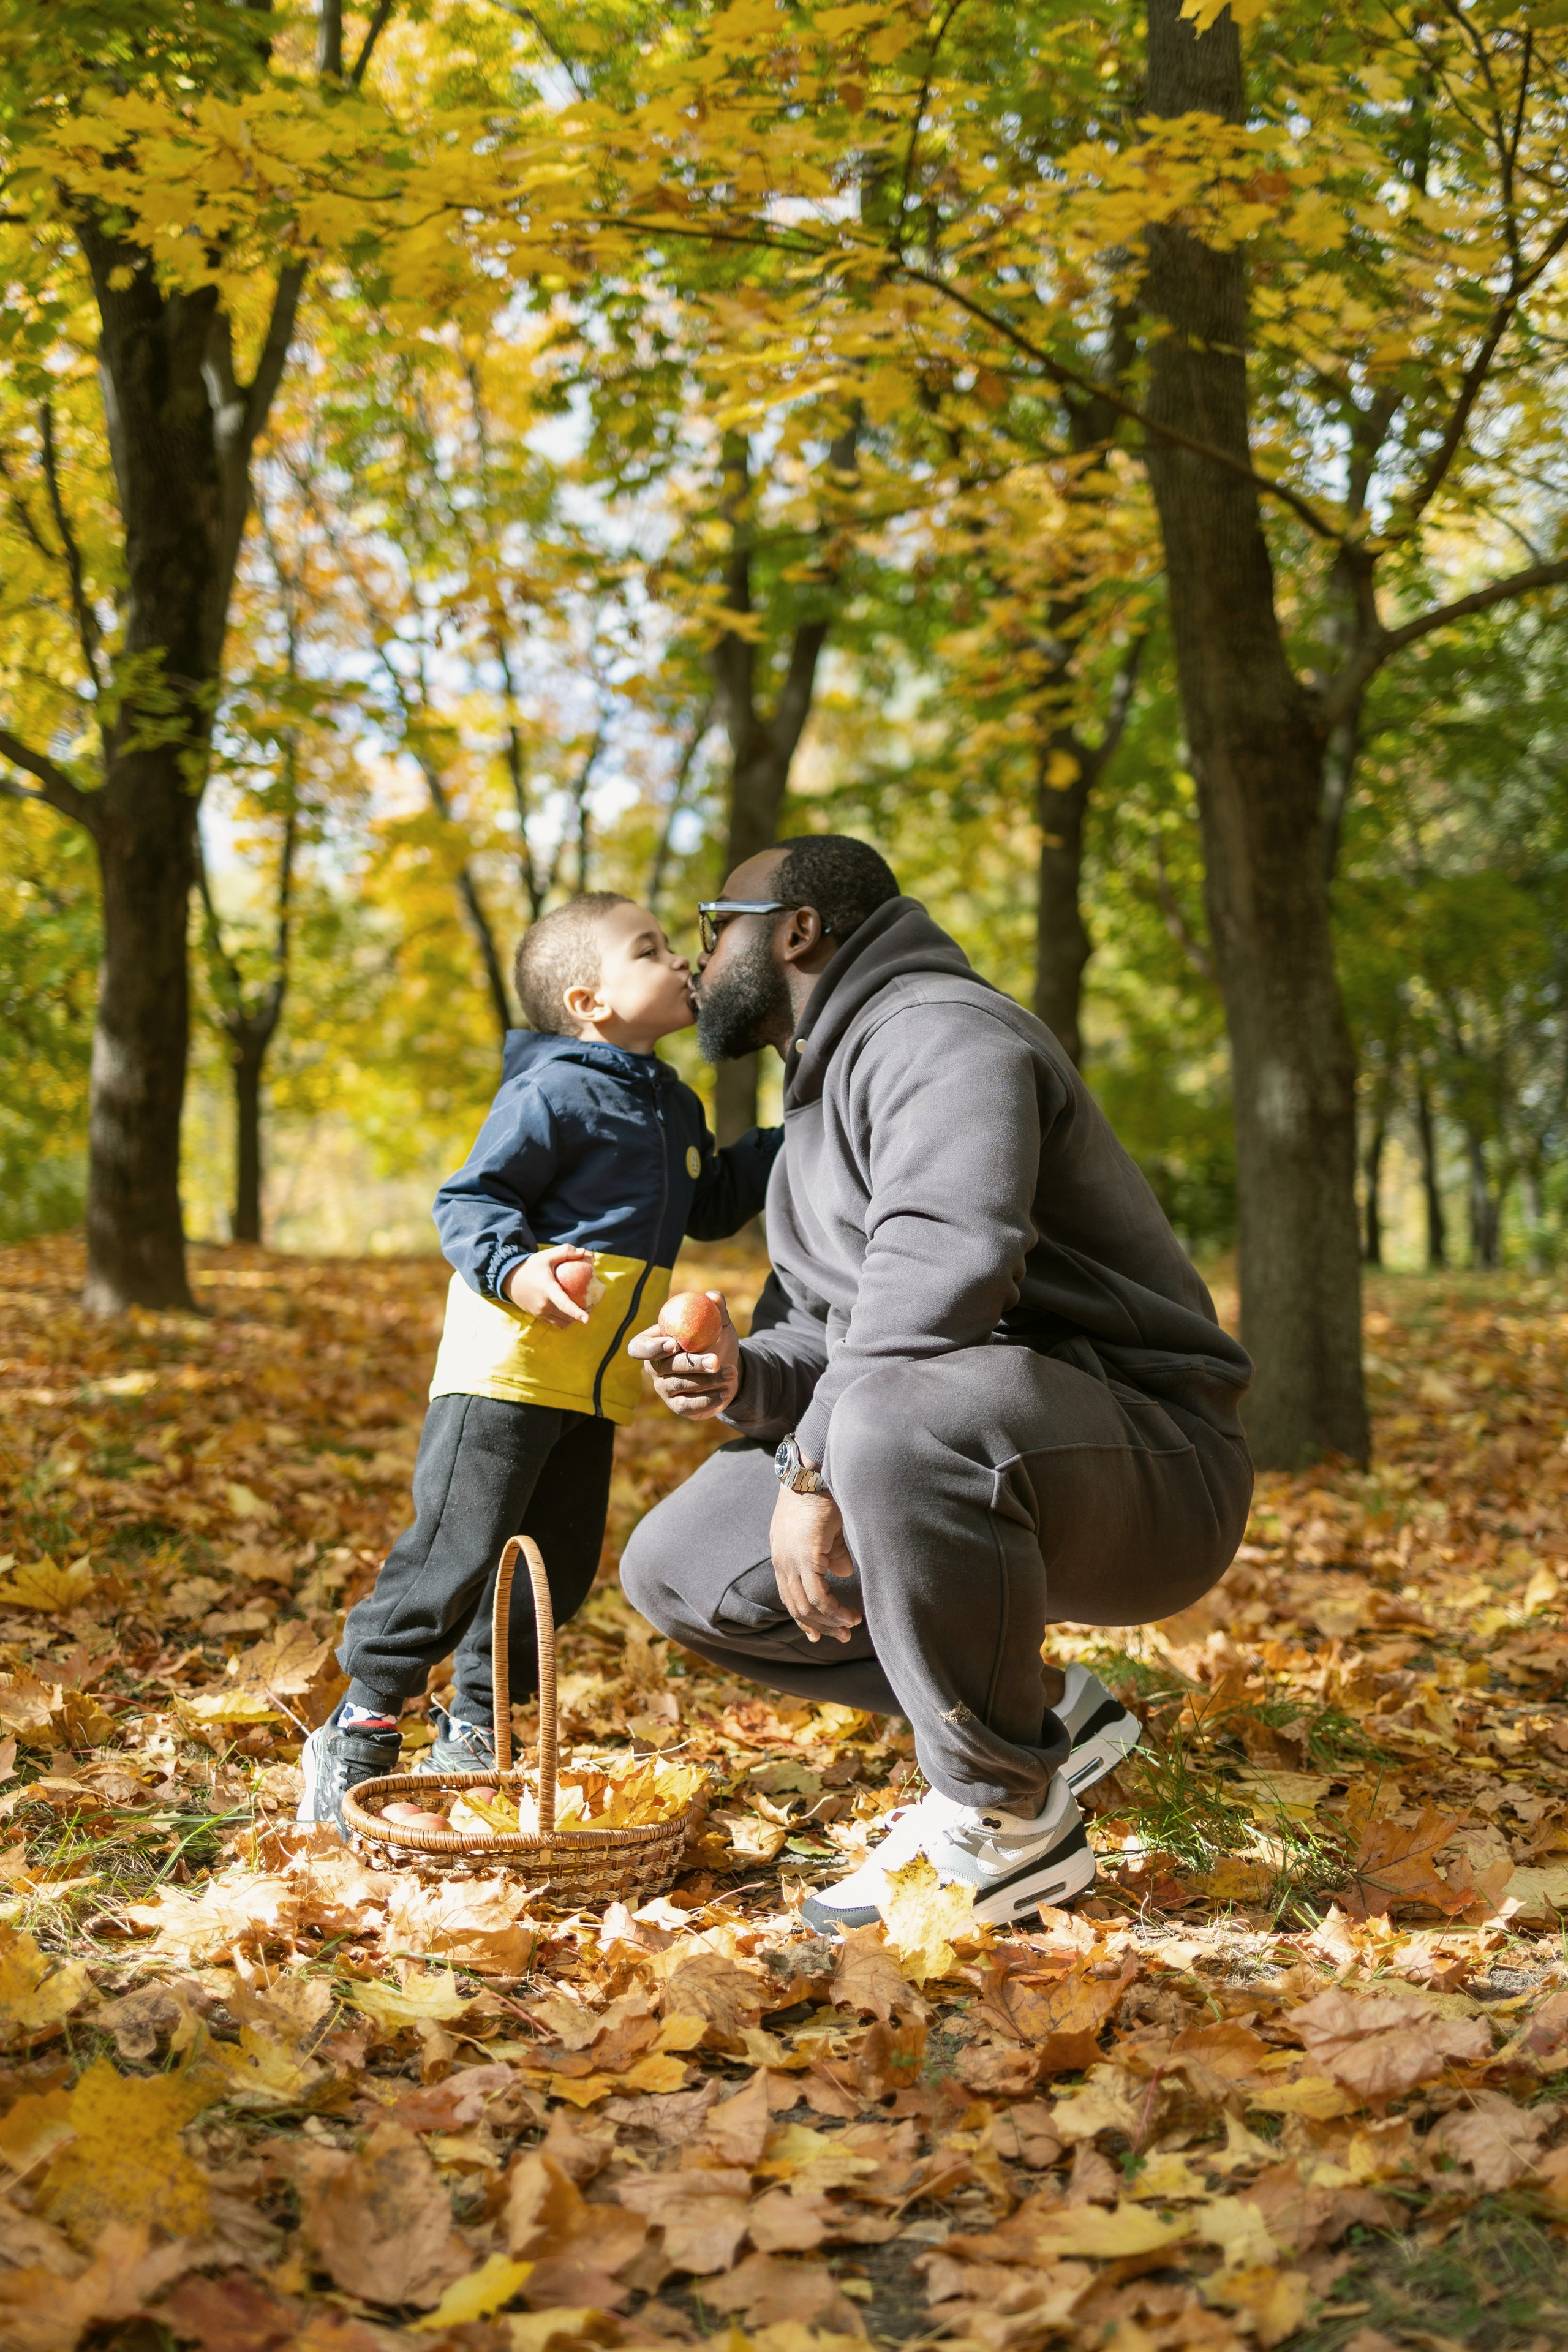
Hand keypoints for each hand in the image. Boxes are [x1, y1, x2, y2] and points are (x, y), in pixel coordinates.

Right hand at [503, 1245, 593, 1325]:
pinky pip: (555, 1322)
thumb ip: (566, 1252)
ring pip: (562, 1322)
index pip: (564, 1305)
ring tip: (582, 1310)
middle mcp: (544, 1305)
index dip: (577, 1313)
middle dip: (581, 1314)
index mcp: (548, 1290)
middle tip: (590, 1306)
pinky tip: (568, 1312)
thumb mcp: (546, 1256)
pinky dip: (564, 1320)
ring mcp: (540, 1312)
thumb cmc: (529, 1266)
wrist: (509, 1279)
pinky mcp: (537, 1316)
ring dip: (573, 1319)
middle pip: (567, 1316)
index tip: (587, 1319)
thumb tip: (586, 1253)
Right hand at [627, 1290, 739, 1418]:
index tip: (673, 1344)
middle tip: (715, 1360)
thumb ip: (715, 1309)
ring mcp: (664, 1389)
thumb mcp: (718, 1324)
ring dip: (708, 1380)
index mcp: (653, 1343)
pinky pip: (688, 1406)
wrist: (729, 1369)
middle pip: (662, 1367)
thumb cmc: (716, 1341)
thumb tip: (713, 1296)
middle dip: (692, 1364)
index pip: (638, 1347)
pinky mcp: (678, 1407)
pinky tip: (725, 1392)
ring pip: (680, 1385)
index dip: (651, 1347)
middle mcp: (653, 1368)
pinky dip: (708, 1399)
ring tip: (731, 1373)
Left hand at [771, 1484, 860, 1643]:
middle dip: (821, 1627)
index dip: (804, 1618)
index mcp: (783, 1556)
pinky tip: (848, 1615)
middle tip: (842, 1636)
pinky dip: (833, 1611)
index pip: (789, 1596)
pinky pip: (817, 1596)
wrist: (812, 1475)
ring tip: (851, 1626)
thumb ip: (831, 1552)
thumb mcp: (825, 1530)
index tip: (819, 1634)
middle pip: (796, 1607)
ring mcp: (790, 1562)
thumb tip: (843, 1571)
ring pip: (806, 1606)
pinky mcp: (804, 1559)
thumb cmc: (820, 1496)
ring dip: (830, 1622)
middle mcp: (782, 1562)